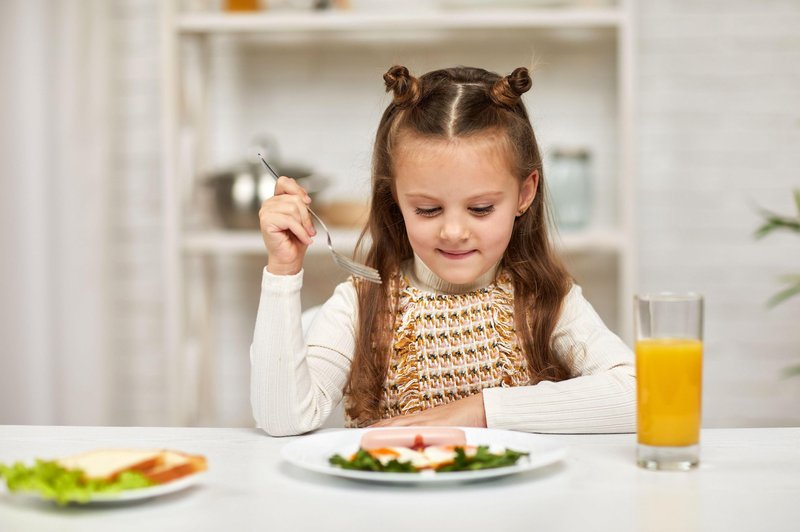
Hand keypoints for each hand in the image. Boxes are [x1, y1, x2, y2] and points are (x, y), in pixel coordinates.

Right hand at [258, 176, 316, 275]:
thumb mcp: (302, 217)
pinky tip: (304, 238)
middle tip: (310, 229)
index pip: (284, 182)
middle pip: (294, 198)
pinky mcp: (266, 221)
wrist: (289, 258)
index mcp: (277, 200)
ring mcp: (266, 212)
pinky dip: (300, 231)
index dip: (297, 189)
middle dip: (306, 215)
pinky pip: (290, 220)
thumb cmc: (295, 240)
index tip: (307, 202)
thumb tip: (305, 198)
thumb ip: (301, 203)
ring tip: (306, 235)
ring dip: (304, 224)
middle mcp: (269, 204)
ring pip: (293, 208)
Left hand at [369, 393, 486, 427]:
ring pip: (400, 425)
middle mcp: (421, 418)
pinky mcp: (435, 425)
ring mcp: (427, 420)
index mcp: (422, 419)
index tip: (365, 433)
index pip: (395, 423)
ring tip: (368, 437)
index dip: (379, 428)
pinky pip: (415, 430)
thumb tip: (419, 444)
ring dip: (383, 431)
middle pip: (393, 423)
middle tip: (360, 438)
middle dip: (376, 431)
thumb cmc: (465, 416)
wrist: (481, 407)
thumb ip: (430, 433)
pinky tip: (393, 436)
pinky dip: (402, 433)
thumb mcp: (443, 426)